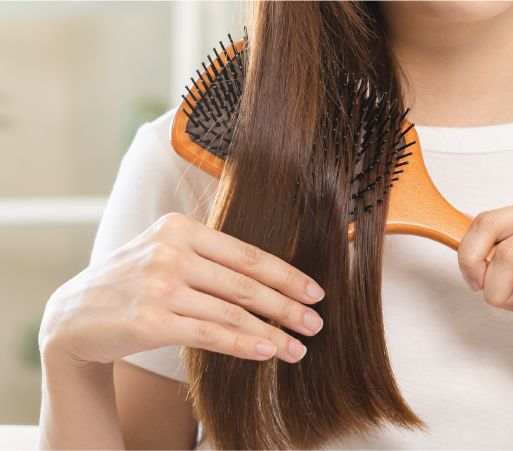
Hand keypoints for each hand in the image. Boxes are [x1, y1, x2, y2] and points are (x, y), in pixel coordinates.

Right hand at [39, 212, 324, 366]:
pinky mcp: (151, 320)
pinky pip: (210, 334)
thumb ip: (211, 256)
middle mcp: (171, 250)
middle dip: (288, 306)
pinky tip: (268, 353)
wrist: (74, 314)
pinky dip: (243, 345)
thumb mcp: (166, 252)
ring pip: (233, 312)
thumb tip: (271, 279)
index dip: (287, 275)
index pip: (248, 254)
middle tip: (317, 323)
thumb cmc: (133, 283)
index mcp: (181, 227)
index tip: (315, 292)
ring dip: (273, 333)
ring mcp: (159, 284)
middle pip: (246, 283)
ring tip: (299, 348)